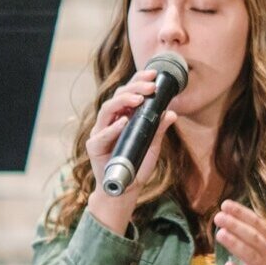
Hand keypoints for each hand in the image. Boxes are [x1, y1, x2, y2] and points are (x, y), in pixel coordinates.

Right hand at [83, 66, 177, 234]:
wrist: (124, 190)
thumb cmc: (136, 166)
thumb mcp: (152, 146)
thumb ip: (158, 129)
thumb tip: (172, 112)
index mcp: (122, 116)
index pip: (129, 93)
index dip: (139, 81)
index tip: (154, 74)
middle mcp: (110, 121)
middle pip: (118, 96)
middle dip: (134, 88)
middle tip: (150, 86)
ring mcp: (100, 133)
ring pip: (107, 109)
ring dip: (123, 101)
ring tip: (139, 99)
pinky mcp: (94, 147)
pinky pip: (102, 135)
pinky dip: (113, 128)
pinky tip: (124, 122)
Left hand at [214, 199, 265, 264]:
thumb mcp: (264, 247)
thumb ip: (250, 233)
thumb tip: (228, 215)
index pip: (256, 223)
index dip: (241, 213)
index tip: (225, 204)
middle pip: (253, 236)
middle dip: (235, 225)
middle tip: (218, 216)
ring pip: (250, 255)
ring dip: (235, 243)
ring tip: (220, 234)